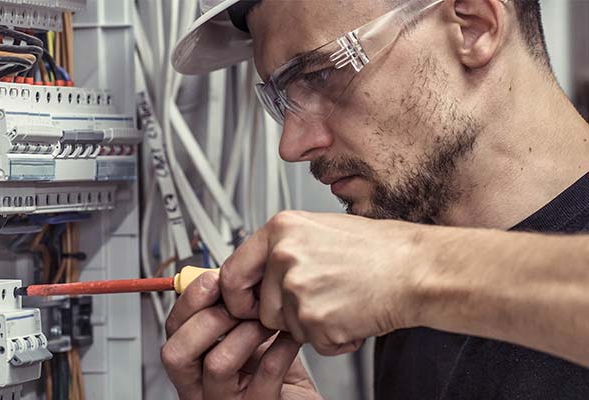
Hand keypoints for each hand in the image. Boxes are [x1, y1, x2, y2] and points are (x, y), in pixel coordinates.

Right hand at [161, 271, 321, 399]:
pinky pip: (265, 374)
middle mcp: (201, 389)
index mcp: (193, 366)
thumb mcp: (245, 334)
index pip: (172, 332)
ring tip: (268, 321)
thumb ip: (230, 309)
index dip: (188, 302)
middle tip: (239, 305)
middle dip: (208, 318)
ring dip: (247, 332)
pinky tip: (289, 337)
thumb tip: (226, 272)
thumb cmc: (273, 370)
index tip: (213, 279)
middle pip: (176, 353)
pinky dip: (281, 348)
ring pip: (217, 364)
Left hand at [220, 211, 427, 354]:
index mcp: (281, 229)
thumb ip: (282, 249)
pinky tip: (353, 314)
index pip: (231, 272)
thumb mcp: (320, 230)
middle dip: (283, 315)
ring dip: (311, 324)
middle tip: (316, 303)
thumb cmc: (379, 250)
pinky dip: (334, 338)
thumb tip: (257, 271)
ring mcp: (297, 288)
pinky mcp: (315, 319)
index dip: (238, 296)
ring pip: (286, 327)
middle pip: (260, 308)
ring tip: (342, 301)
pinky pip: (313, 343)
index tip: (247, 305)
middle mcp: (283, 256)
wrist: (418, 269)